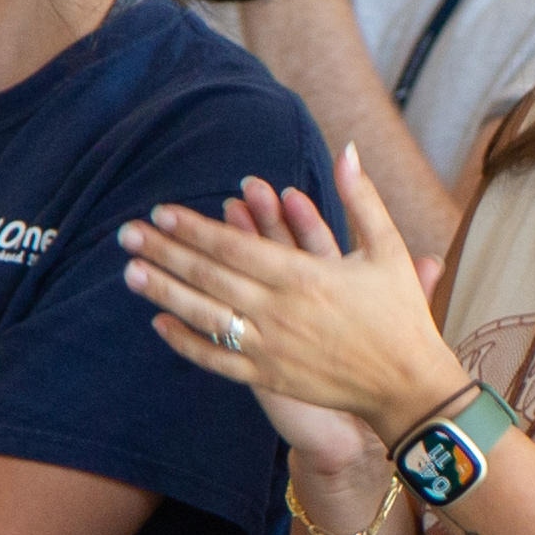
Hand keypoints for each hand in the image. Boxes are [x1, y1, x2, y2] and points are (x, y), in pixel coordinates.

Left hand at [123, 150, 465, 453]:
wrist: (407, 385)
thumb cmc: (401, 314)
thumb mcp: (388, 249)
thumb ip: (362, 199)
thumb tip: (349, 149)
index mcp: (304, 276)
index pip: (235, 247)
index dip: (195, 229)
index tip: (162, 212)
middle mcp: (279, 311)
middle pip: (209, 277)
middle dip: (166, 253)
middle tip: (127, 234)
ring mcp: (271, 347)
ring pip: (205, 316)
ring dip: (164, 292)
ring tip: (130, 272)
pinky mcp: (270, 377)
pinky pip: (218, 359)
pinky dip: (186, 343)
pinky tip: (159, 324)